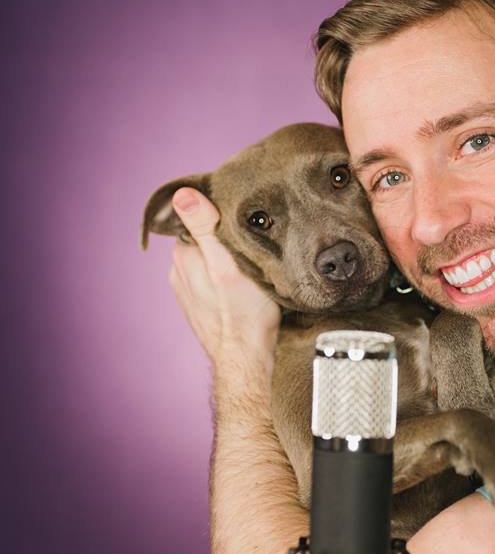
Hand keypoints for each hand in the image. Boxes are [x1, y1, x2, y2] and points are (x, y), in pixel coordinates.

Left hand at [168, 188, 279, 375]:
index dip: (223, 217)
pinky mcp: (199, 305)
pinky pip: (211, 279)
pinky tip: (241, 287)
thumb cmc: (245, 313)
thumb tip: (182, 194)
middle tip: (254, 245)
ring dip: (226, 259)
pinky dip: (225, 277)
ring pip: (208, 259)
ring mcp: (187, 290)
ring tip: (251, 265)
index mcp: (183, 255)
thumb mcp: (228, 264)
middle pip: (204, 239)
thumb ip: (206, 228)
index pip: (200, 220)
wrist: (247, 359)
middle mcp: (179, 271)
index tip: (247, 223)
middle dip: (225, 238)